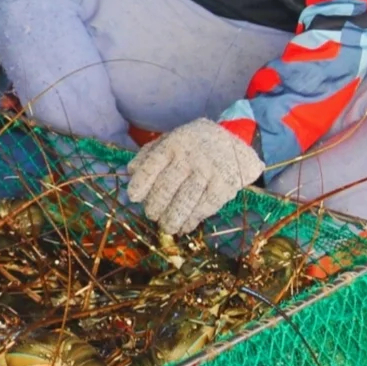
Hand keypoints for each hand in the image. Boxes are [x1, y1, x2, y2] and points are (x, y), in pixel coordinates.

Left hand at [125, 119, 264, 234]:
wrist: (236, 139)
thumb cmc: (195, 142)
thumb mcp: (172, 138)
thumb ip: (150, 153)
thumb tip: (130, 171)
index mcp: (174, 144)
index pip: (152, 165)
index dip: (142, 183)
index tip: (133, 197)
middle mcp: (190, 157)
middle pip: (168, 186)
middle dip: (156, 205)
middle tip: (151, 214)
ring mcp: (209, 171)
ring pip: (186, 199)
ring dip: (173, 217)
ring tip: (166, 226)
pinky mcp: (226, 184)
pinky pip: (207, 206)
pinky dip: (193, 219)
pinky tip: (185, 227)